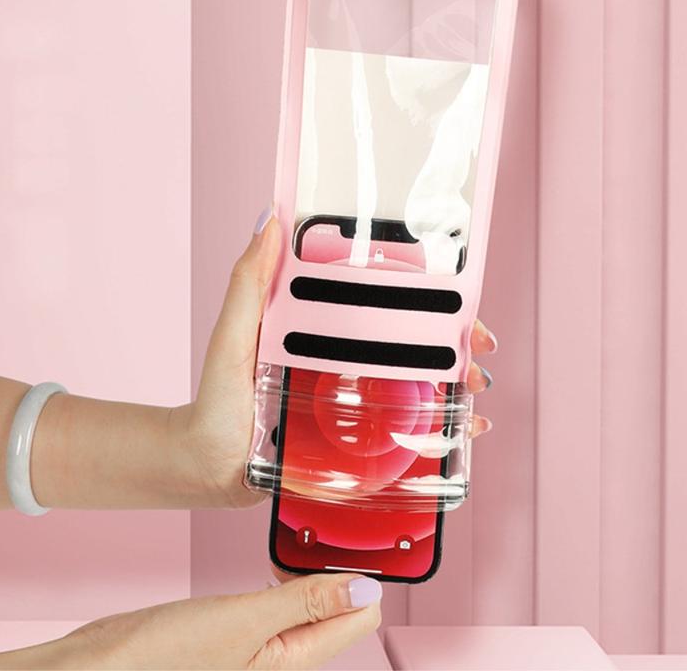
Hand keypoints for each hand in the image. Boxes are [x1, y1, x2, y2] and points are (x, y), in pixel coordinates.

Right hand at [0, 573, 381, 670]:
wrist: (101, 665)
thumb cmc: (162, 656)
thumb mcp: (243, 621)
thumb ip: (306, 602)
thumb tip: (366, 590)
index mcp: (294, 660)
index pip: (359, 617)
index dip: (367, 577)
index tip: (366, 539)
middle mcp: (283, 657)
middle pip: (339, 611)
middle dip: (344, 574)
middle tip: (337, 532)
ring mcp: (261, 646)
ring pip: (310, 606)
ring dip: (316, 576)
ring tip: (311, 543)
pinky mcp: (239, 633)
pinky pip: (281, 605)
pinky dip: (287, 583)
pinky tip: (277, 569)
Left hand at [171, 208, 498, 507]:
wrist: (206, 466)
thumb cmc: (215, 399)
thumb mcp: (232, 335)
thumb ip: (248, 283)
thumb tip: (270, 219)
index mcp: (327, 328)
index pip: (387, 303)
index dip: (430, 300)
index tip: (463, 302)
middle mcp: (348, 359)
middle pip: (416, 344)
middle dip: (458, 346)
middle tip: (480, 356)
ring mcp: (356, 400)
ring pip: (420, 386)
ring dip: (457, 387)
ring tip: (476, 396)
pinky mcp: (356, 440)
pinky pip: (405, 431)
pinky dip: (438, 432)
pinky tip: (461, 434)